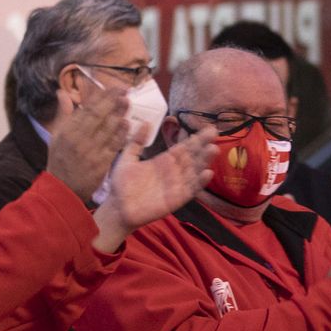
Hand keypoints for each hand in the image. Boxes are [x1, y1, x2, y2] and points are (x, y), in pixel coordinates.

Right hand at [46, 83, 130, 203]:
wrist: (63, 188)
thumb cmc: (59, 160)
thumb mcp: (56, 135)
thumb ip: (63, 114)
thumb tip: (62, 93)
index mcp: (68, 131)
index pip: (86, 109)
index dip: (101, 96)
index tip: (112, 88)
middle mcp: (79, 139)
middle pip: (98, 115)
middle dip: (112, 101)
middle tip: (124, 90)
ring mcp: (91, 151)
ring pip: (107, 129)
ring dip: (119, 114)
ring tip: (127, 102)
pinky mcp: (101, 163)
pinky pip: (113, 145)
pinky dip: (120, 134)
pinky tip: (127, 124)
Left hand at [103, 127, 217, 234]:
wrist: (117, 207)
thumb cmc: (121, 184)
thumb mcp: (127, 158)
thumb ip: (137, 141)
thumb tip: (146, 122)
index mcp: (164, 161)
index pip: (183, 147)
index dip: (195, 139)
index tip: (208, 129)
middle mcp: (173, 172)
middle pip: (192, 157)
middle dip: (203, 146)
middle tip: (213, 133)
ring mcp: (176, 186)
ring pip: (194, 171)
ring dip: (204, 161)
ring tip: (213, 149)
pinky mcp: (176, 199)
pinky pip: (191, 190)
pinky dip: (200, 182)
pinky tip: (208, 173)